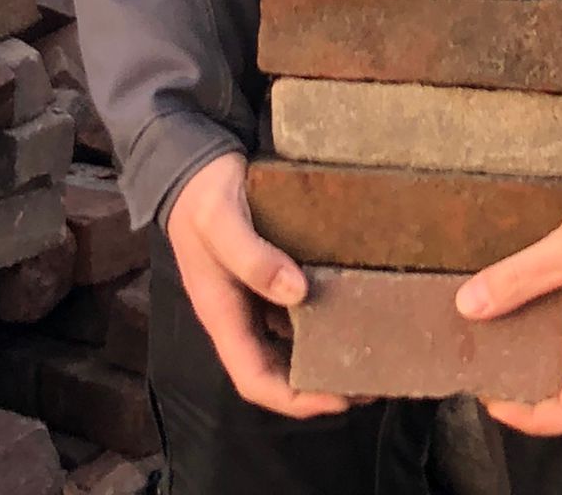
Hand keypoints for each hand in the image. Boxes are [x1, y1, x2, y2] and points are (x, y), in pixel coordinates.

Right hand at [166, 150, 349, 418]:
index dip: (296, 399)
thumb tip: (298, 293)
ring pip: (290, 341)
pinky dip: (324, 314)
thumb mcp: (221, 221)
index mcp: (222, 315)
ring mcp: (252, 295)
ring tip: (370, 348)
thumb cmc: (203, 194)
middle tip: (370, 379)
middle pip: (277, 369)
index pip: (254, 380)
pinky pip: (297, 307)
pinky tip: (354, 304)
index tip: (341, 398)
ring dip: (325, 352)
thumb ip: (253, 256)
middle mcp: (239, 314)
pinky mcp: (267, 272)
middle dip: (319, 385)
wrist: (191, 161)